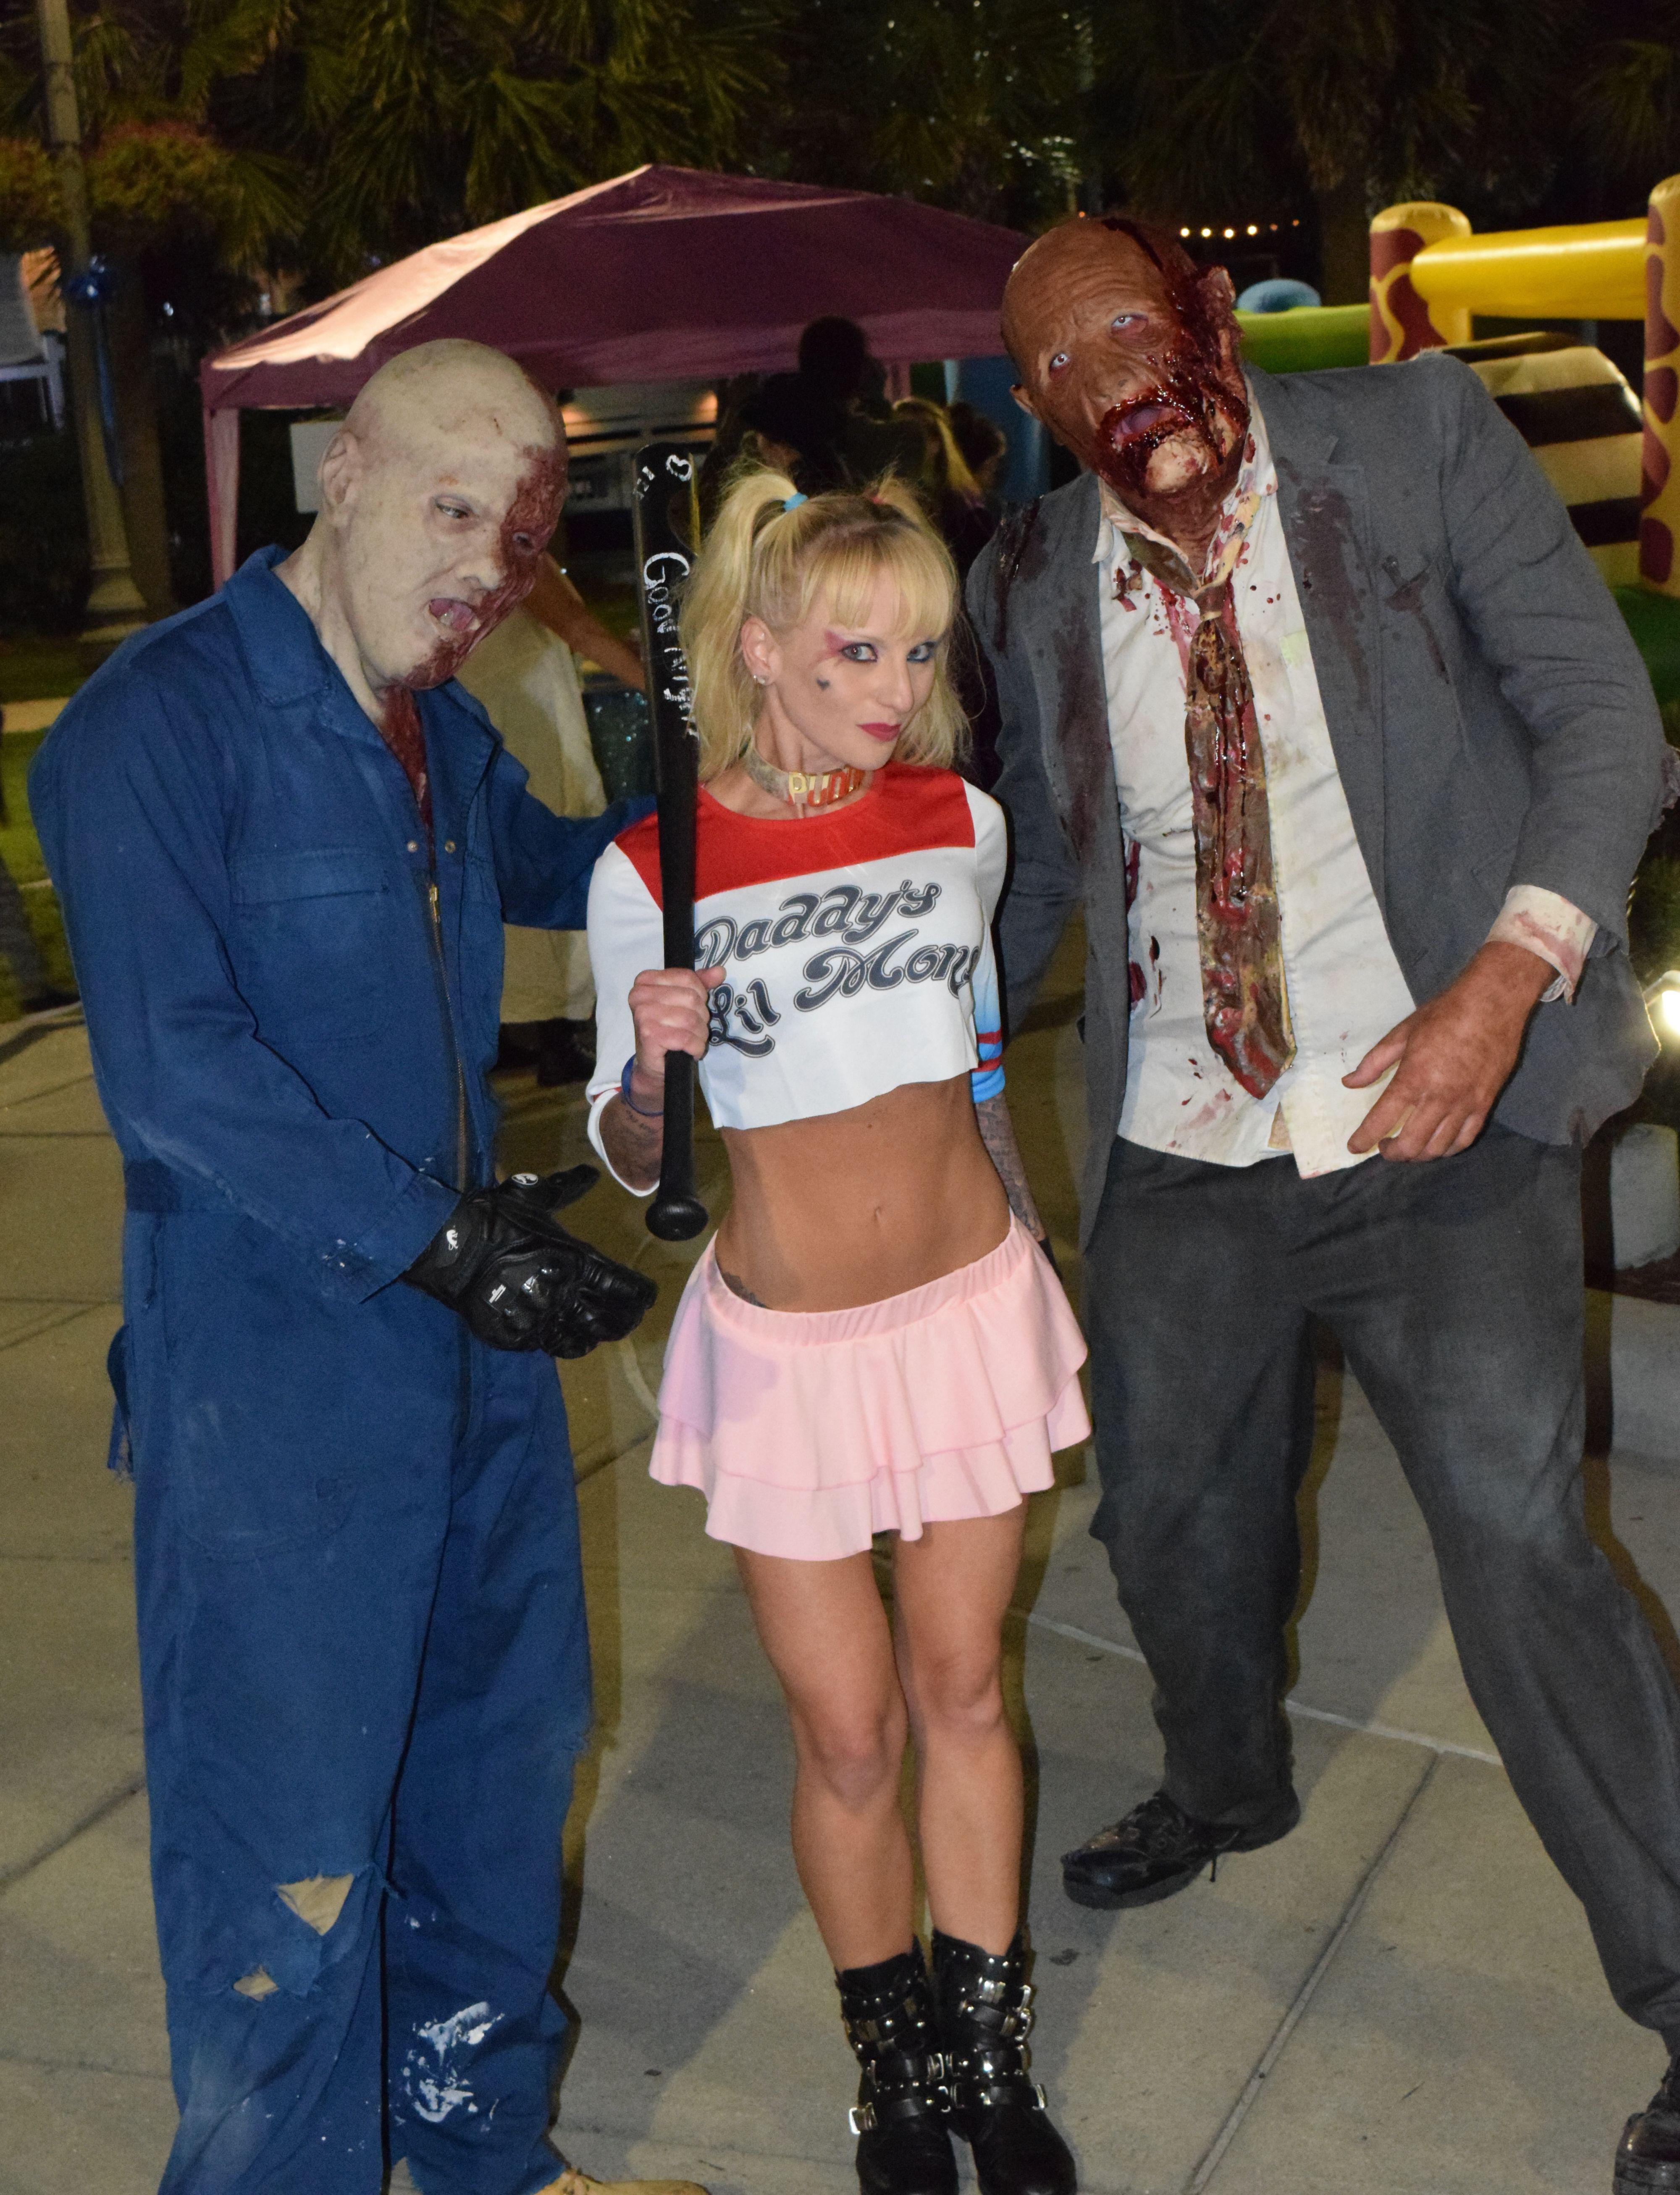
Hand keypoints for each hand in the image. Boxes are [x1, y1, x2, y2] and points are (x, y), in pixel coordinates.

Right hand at [403, 1167, 656, 1356]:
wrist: (447, 1248)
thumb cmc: (493, 1218)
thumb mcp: (531, 1194)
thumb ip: (565, 1187)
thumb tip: (591, 1173)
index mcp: (577, 1259)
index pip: (625, 1287)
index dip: (642, 1295)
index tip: (647, 1296)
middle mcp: (565, 1293)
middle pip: (613, 1319)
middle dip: (627, 1319)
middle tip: (630, 1316)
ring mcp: (542, 1318)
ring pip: (587, 1338)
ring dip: (599, 1335)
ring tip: (603, 1330)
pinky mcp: (518, 1336)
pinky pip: (554, 1348)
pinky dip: (569, 1345)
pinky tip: (573, 1340)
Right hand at [627, 966, 725, 1095]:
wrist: (652, 1064)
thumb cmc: (667, 1030)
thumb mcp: (682, 1002)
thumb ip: (699, 984)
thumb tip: (720, 971)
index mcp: (646, 981)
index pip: (687, 977)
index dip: (700, 995)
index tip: (693, 1009)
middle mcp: (640, 995)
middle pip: (692, 998)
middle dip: (701, 1017)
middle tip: (693, 1029)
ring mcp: (643, 1015)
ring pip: (691, 1019)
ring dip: (700, 1034)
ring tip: (692, 1041)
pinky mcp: (649, 1035)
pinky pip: (687, 1038)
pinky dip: (695, 1047)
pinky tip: (691, 1051)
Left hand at [1344, 941, 1551, 1161]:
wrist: (1494, 1003)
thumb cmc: (1445, 1014)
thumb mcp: (1402, 1034)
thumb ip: (1373, 1063)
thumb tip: (1349, 1083)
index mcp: (1413, 1078)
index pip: (1381, 1120)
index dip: (1364, 1139)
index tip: (1354, 1146)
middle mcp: (1438, 1097)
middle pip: (1411, 1145)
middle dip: (1392, 1153)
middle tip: (1384, 1146)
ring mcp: (1465, 1103)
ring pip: (1437, 1148)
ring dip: (1418, 1155)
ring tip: (1408, 1146)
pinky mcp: (1485, 1104)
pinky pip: (1464, 1140)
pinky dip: (1447, 1149)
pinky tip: (1437, 1144)